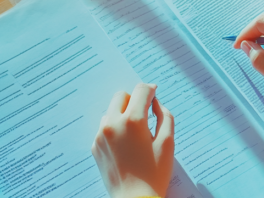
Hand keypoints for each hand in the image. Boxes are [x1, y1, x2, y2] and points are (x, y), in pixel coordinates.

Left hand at [92, 83, 174, 197]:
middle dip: (134, 100)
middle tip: (145, 113)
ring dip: (122, 114)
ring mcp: (101, 135)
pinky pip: (104, 128)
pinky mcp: (95, 146)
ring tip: (134, 133)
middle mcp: (113, 124)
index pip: (140, 90)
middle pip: (121, 96)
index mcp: (133, 121)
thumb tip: (155, 103)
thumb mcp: (168, 143)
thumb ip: (165, 116)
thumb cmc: (154, 173)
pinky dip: (115, 129)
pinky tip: (125, 145)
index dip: (150, 89)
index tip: (154, 93)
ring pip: (111, 111)